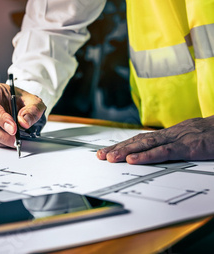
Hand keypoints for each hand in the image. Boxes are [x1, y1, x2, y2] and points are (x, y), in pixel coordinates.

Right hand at [0, 82, 45, 147]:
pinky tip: (8, 141)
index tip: (13, 129)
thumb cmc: (20, 99)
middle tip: (15, 140)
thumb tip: (24, 123)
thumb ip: (32, 110)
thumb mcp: (32, 100)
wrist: (14, 102)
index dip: (1, 118)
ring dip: (1, 139)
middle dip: (2, 133)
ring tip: (14, 141)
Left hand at [96, 116, 213, 163]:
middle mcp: (170, 134)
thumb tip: (161, 152)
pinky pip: (163, 152)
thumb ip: (177, 146)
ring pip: (146, 145)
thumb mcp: (193, 139)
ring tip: (110, 157)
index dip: (124, 145)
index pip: (142, 139)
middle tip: (100, 155)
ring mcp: (178, 139)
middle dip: (118, 148)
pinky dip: (146, 156)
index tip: (107, 151)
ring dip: (126, 152)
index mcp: (171, 133)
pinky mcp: (188, 147)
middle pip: (138, 141)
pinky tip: (133, 160)